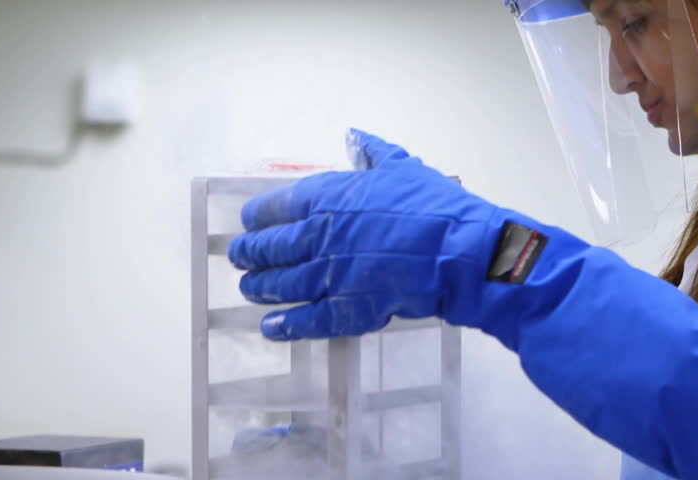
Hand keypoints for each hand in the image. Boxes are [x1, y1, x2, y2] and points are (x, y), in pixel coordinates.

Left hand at [228, 129, 507, 339]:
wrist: (458, 250)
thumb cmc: (433, 205)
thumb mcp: (401, 167)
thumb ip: (372, 152)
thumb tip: (354, 137)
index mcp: (328, 198)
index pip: (276, 207)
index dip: (258, 216)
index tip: (250, 221)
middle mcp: (318, 237)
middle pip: (271, 247)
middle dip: (250, 253)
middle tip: (239, 257)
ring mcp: (329, 276)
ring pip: (281, 283)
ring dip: (260, 286)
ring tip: (248, 289)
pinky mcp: (346, 309)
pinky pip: (307, 319)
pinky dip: (286, 324)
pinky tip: (271, 327)